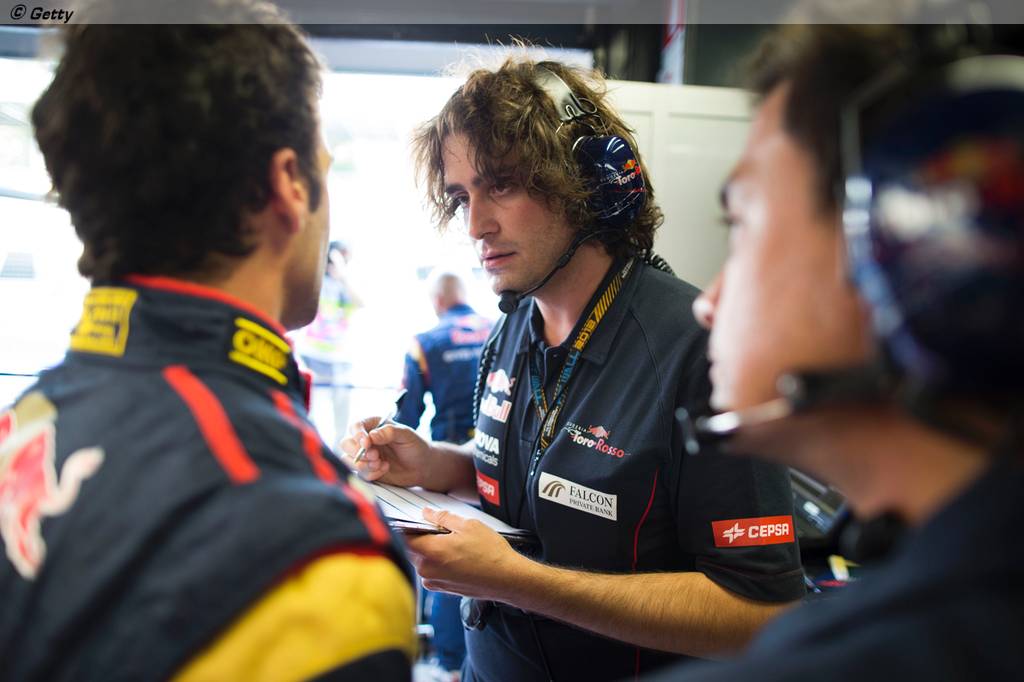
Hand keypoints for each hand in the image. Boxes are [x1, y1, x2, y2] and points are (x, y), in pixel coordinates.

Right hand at [339, 416, 429, 485]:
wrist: (421, 466)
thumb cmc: (415, 446)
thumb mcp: (406, 435)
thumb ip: (390, 432)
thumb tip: (372, 435)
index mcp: (373, 425)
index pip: (356, 426)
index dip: (357, 435)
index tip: (367, 443)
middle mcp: (365, 439)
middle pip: (346, 444)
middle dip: (358, 452)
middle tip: (376, 456)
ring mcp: (364, 455)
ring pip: (348, 460)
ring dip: (363, 464)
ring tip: (380, 463)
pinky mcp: (366, 470)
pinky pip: (359, 473)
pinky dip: (371, 473)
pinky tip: (385, 469)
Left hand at [405, 508, 528, 601]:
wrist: (507, 579)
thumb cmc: (490, 553)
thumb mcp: (468, 526)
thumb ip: (443, 518)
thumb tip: (427, 513)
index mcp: (431, 552)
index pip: (404, 537)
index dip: (408, 526)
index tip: (416, 521)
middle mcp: (428, 570)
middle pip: (412, 550)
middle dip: (421, 538)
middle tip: (440, 530)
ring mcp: (434, 582)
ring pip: (422, 561)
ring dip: (430, 552)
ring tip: (452, 545)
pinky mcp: (442, 589)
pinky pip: (431, 572)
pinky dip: (438, 563)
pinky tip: (456, 558)